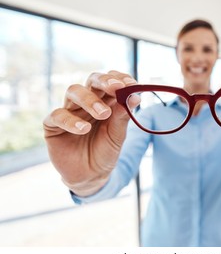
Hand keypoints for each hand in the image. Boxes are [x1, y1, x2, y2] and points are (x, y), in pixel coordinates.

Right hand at [43, 70, 139, 195]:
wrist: (91, 175)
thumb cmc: (105, 151)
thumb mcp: (118, 135)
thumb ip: (123, 116)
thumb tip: (135, 96)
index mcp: (105, 100)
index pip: (110, 80)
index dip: (119, 78)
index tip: (130, 83)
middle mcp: (86, 101)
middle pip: (92, 80)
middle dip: (104, 82)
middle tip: (116, 88)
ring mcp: (69, 110)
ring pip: (74, 91)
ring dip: (90, 100)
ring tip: (103, 114)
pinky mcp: (53, 125)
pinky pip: (58, 115)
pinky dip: (71, 120)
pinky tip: (84, 129)